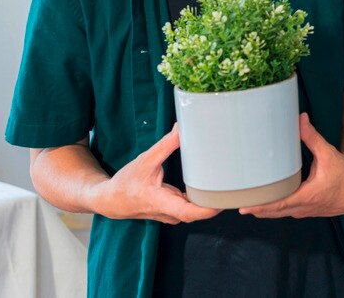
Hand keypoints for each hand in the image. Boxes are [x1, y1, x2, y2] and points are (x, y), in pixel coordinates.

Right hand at [91, 124, 220, 224]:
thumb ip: (166, 145)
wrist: (110, 201)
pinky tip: (211, 187)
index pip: (189, 212)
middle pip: (198, 212)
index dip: (208, 209)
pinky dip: (200, 200)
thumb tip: (182, 127)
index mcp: (160, 202)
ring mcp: (171, 215)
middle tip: (233, 186)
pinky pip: (190, 208)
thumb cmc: (126, 182)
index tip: (224, 201)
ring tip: (226, 185)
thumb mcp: (145, 160)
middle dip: (216, 202)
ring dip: (209, 201)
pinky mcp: (172, 212)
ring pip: (195, 211)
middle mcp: (168, 213)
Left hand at [239, 113, 343, 218]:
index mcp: (309, 195)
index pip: (280, 203)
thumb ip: (312, 138)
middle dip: (256, 208)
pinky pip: (286, 212)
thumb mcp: (329, 154)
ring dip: (263, 210)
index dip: (262, 206)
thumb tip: (301, 119)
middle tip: (238, 204)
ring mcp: (305, 211)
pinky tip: (264, 203)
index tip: (246, 207)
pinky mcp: (306, 210)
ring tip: (245, 203)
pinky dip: (273, 209)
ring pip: (279, 214)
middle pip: (275, 212)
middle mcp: (304, 207)